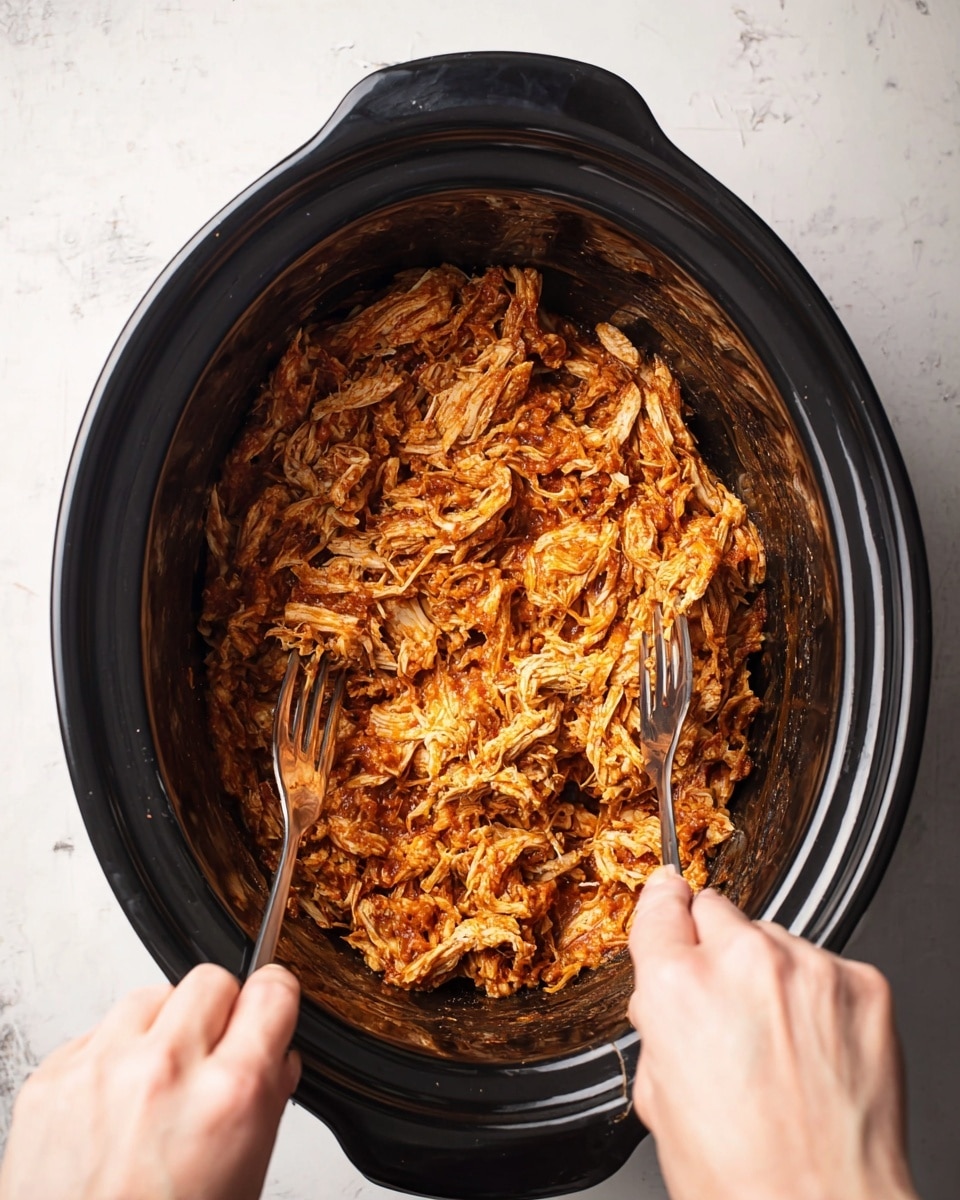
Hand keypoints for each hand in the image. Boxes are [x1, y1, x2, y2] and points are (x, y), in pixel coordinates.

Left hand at [0, 963, 300, 1199]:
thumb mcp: (246, 1174)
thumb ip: (266, 1099)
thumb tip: (274, 1052)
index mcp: (228, 1094)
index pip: (272, 991)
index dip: (275, 1000)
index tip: (268, 1008)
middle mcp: (163, 1069)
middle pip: (211, 979)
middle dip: (218, 1014)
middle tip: (211, 1056)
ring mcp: (101, 1069)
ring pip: (152, 996)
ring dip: (162, 1030)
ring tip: (158, 1086)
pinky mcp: (52, 1076)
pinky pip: (99, 1032)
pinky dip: (113, 1058)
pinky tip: (117, 1104)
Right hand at [627, 868, 916, 1199]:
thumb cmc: (740, 1180)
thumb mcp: (659, 1100)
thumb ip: (657, 1024)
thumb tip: (664, 998)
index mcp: (678, 987)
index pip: (660, 905)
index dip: (662, 909)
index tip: (668, 899)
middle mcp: (744, 963)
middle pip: (716, 913)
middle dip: (714, 951)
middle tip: (725, 1011)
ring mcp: (810, 969)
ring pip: (774, 941)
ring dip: (769, 976)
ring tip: (778, 1048)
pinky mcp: (862, 985)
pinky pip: (825, 967)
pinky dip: (818, 998)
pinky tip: (814, 1051)